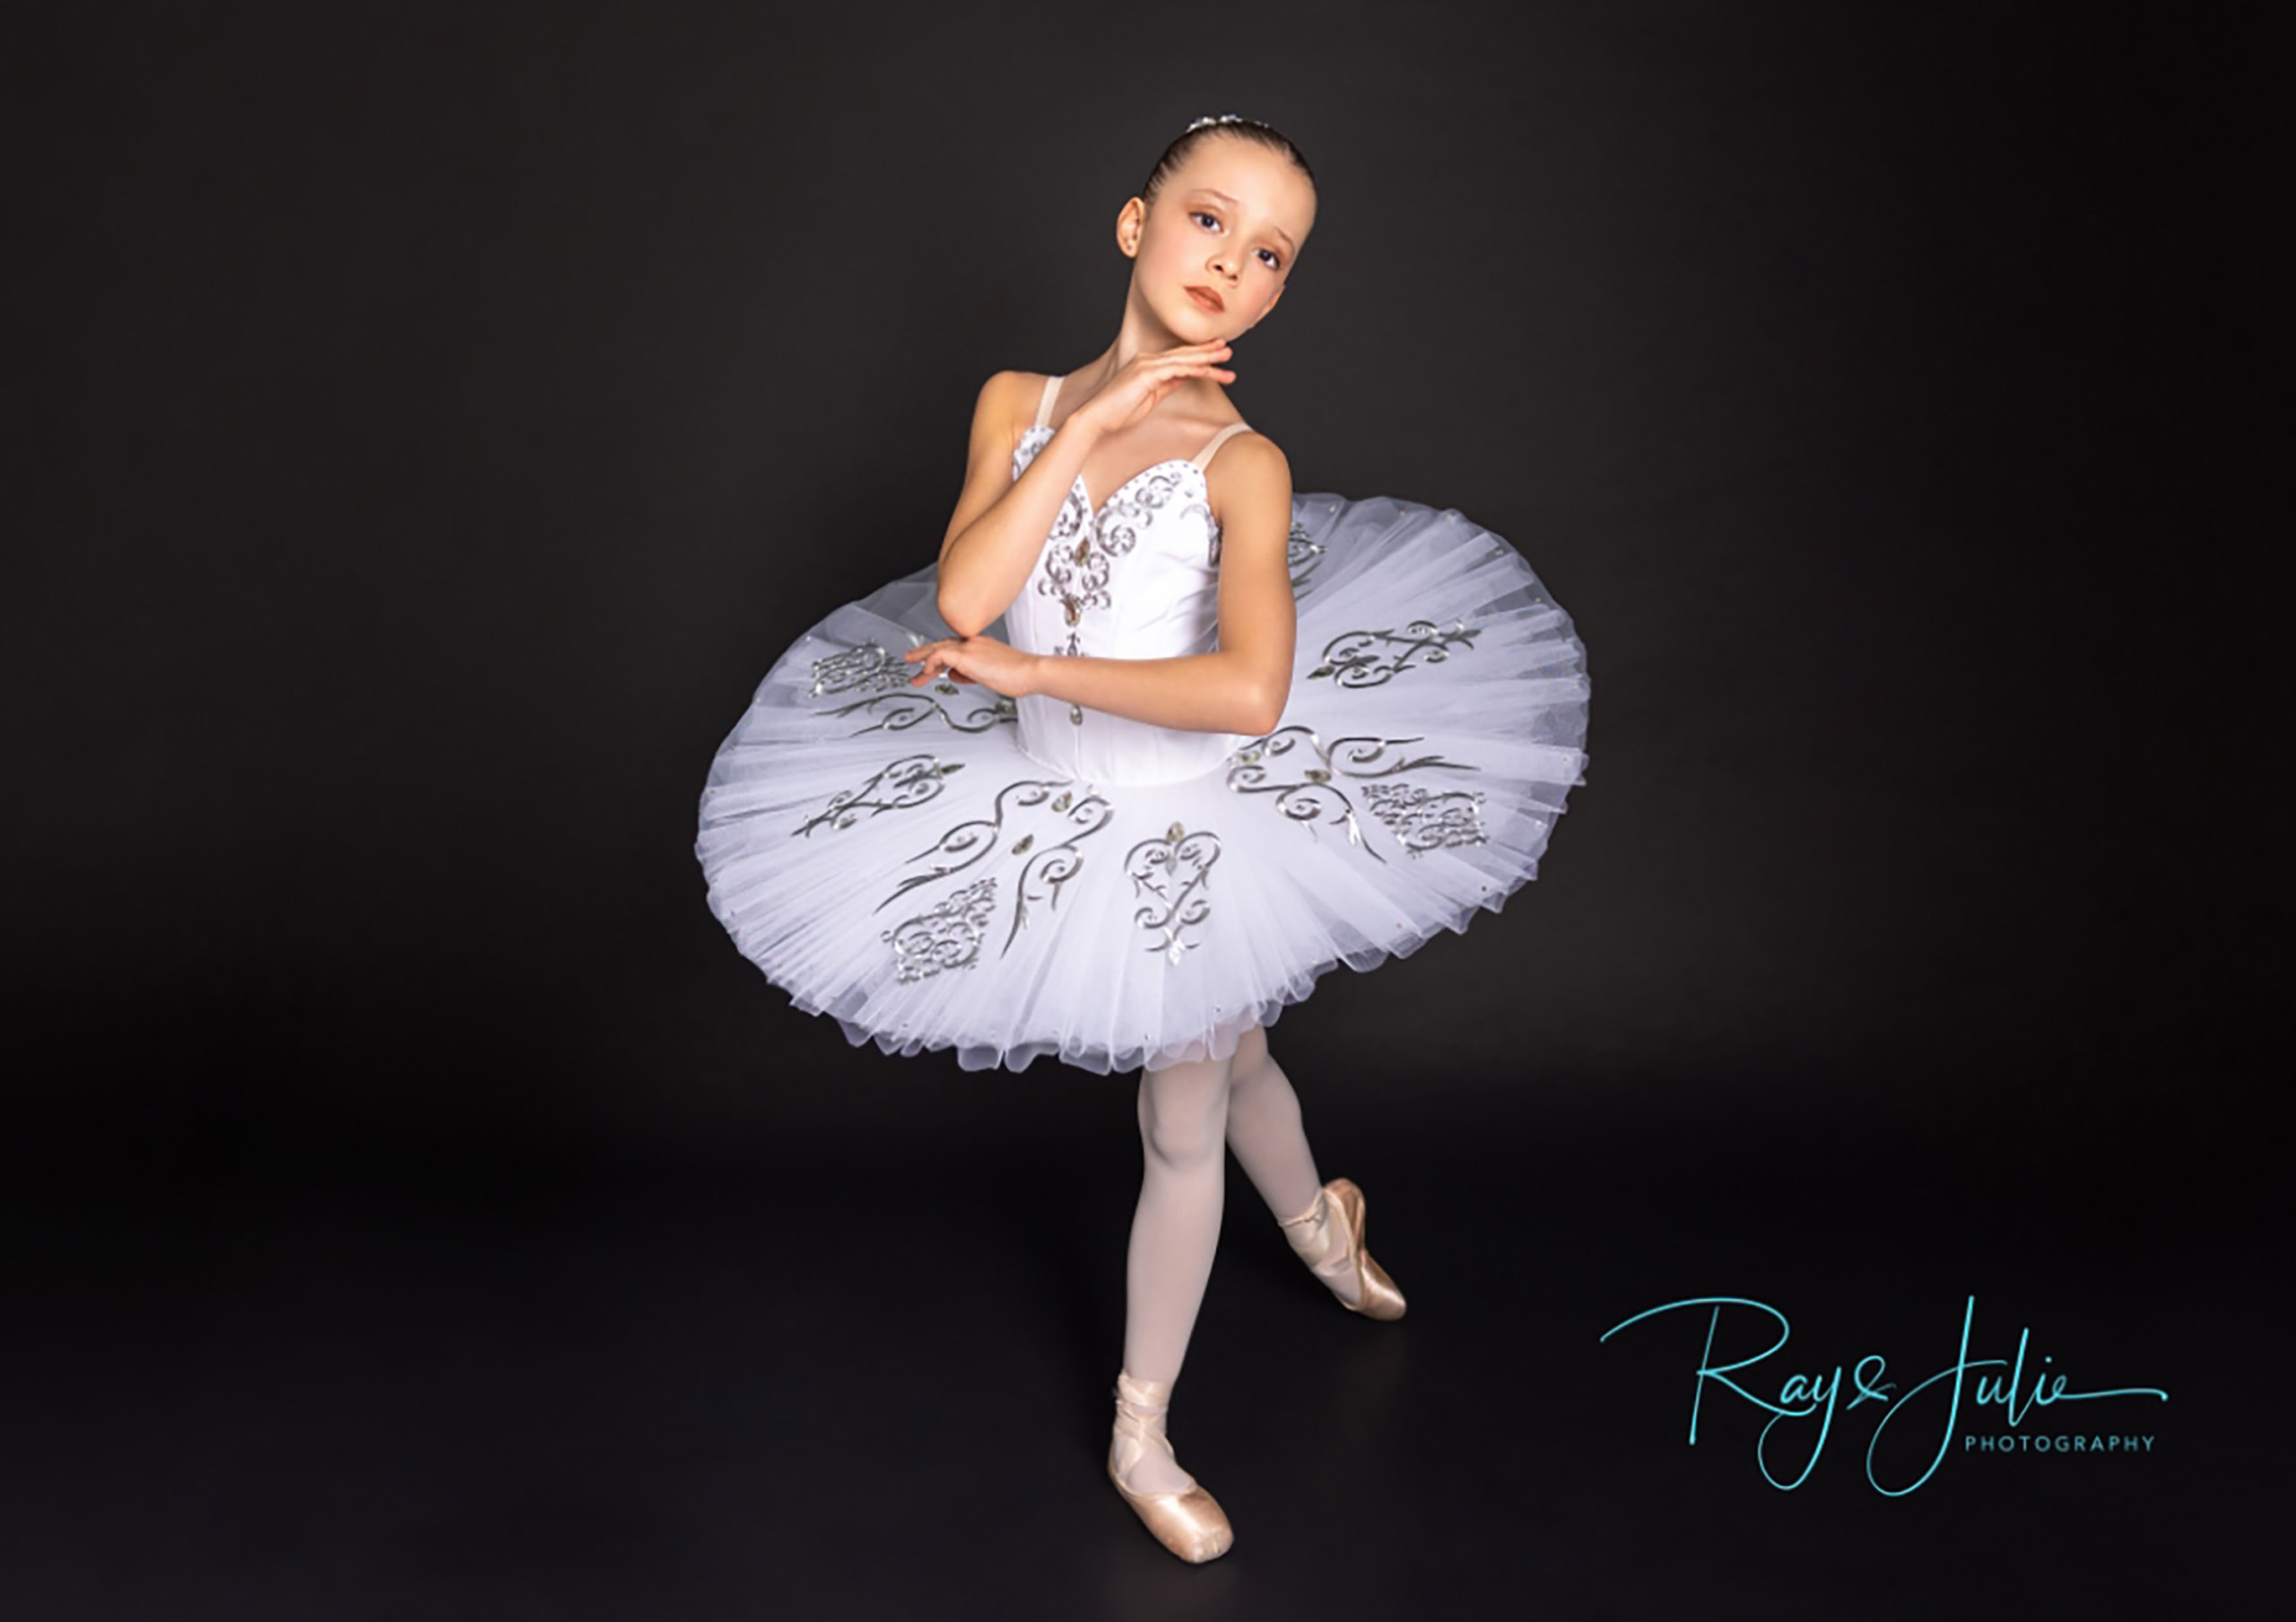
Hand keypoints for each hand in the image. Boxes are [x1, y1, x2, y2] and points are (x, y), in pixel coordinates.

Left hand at [903, 634, 1038, 696]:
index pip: (955, 647)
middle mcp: (973, 642)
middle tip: (912, 659)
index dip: (941, 658)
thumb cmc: (1019, 675)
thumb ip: (971, 674)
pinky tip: (926, 673)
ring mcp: (969, 647)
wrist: (1031, 671)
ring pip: (937, 648)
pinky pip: (939, 655)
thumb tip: (957, 676)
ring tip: (915, 674)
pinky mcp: (966, 655)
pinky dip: (930, 664)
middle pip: (942, 644)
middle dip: (925, 653)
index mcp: (980, 645)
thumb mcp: (990, 676)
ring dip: (923, 661)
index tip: (934, 669)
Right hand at [1071, 340, 1235, 436]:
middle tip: (1227, 348)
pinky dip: (1197, 369)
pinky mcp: (1147, 373)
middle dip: (1207, 351)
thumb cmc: (1118, 412)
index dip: (1198, 355)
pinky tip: (1211, 371)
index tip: (1215, 354)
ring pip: (1184, 359)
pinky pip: (1178, 369)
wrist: (1097, 417)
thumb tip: (1184, 378)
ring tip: (1226, 358)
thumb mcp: (1150, 398)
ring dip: (1208, 359)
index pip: (1178, 358)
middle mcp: (1148, 360)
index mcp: (1147, 365)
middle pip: (1184, 353)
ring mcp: (1147, 365)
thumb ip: (1167, 385)